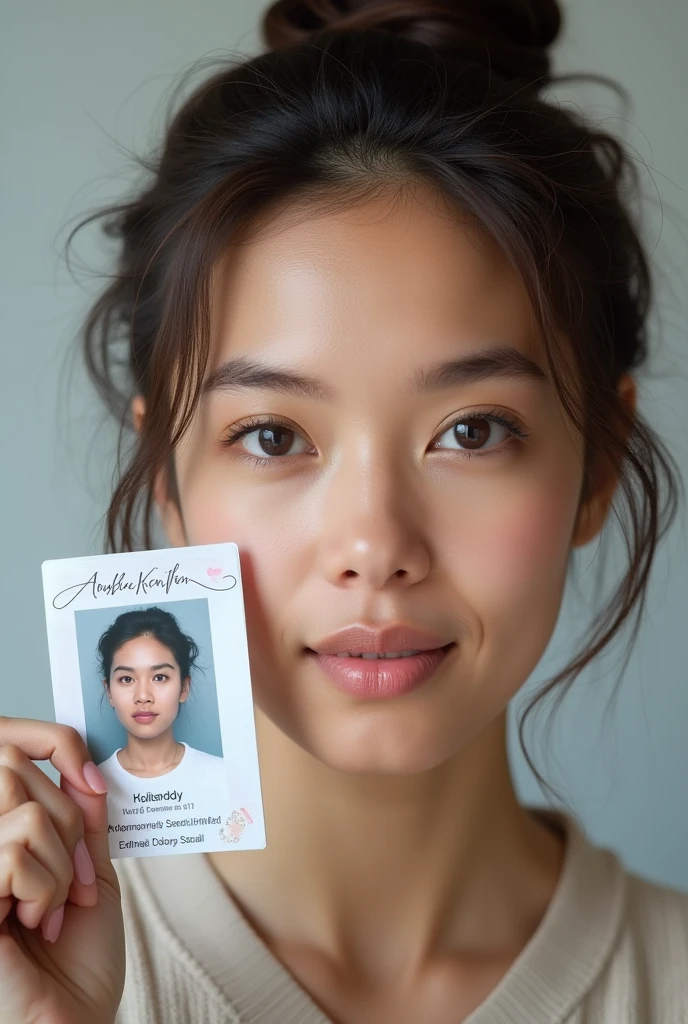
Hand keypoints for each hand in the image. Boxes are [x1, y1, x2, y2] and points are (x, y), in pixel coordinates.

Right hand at [0, 716, 123, 1023]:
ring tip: (49, 910)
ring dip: (58, 865)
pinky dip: (43, 886)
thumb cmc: (78, 963)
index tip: (93, 782)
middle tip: (73, 882)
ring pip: (23, 814)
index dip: (58, 742)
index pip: (9, 748)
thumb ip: (83, 819)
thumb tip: (82, 764)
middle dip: (69, 826)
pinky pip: (13, 848)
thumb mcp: (88, 873)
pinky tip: (31, 924)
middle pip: (17, 772)